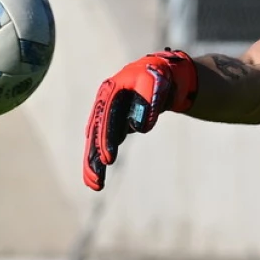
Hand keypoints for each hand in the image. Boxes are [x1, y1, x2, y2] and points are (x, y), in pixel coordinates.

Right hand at [83, 50, 196, 191]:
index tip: (109, 160)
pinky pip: (107, 142)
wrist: (165, 73)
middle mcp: (105, 103)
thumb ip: (148, 102)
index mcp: (110, 91)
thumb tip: (139, 128)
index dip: (105, 140)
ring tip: (95, 185)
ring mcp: (110, 114)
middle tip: (96, 181)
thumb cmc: (159, 74)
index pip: (105, 118)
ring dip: (95, 163)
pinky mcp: (117, 123)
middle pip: (96, 133)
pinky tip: (99, 176)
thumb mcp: (156, 82)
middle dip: (94, 158)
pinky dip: (102, 157)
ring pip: (98, 141)